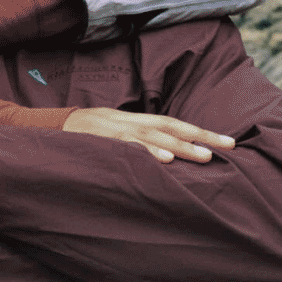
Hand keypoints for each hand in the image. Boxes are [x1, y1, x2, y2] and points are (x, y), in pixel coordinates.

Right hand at [61, 108, 234, 162]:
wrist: (52, 126)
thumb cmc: (85, 135)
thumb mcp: (115, 133)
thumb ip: (138, 141)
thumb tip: (167, 155)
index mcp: (136, 121)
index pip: (174, 124)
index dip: (201, 132)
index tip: (229, 143)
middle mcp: (131, 122)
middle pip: (171, 127)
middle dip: (201, 137)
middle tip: (227, 147)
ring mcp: (116, 130)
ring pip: (154, 136)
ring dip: (180, 146)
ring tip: (204, 156)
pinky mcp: (102, 140)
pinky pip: (128, 146)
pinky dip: (147, 151)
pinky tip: (164, 160)